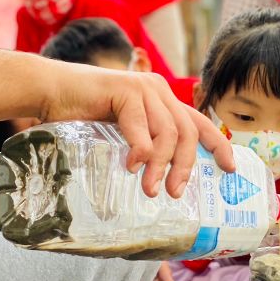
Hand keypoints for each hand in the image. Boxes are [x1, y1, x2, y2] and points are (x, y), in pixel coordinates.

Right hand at [42, 63, 235, 197]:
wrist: (49, 90)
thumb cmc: (81, 114)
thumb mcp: (121, 131)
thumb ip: (143, 143)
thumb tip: (160, 181)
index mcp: (162, 99)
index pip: (198, 122)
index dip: (217, 145)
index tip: (230, 168)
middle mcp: (157, 90)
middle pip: (187, 131)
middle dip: (185, 165)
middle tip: (175, 193)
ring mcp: (142, 87)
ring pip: (168, 131)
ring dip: (162, 165)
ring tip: (152, 190)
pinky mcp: (123, 90)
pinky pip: (140, 124)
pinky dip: (141, 148)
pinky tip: (133, 166)